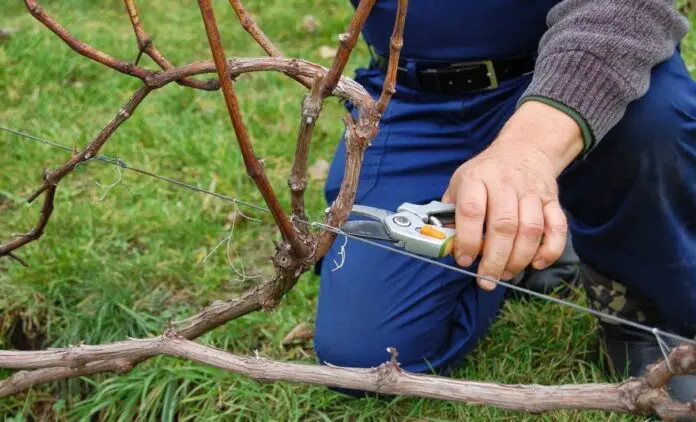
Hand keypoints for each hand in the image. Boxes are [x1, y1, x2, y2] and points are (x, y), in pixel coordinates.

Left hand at [442, 100, 583, 289]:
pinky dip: (550, 250)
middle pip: (504, 226)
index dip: (467, 240)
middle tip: (487, 279)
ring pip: (531, 230)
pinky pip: (557, 228)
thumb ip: (450, 212)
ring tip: (506, 274)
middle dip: (495, 259)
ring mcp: (532, 192)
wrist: (524, 149)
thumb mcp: (460, 182)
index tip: (463, 260)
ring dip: (519, 259)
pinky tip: (536, 263)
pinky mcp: (552, 200)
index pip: (472, 211)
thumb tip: (443, 243)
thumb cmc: (486, 173)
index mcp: (477, 179)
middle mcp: (506, 184)